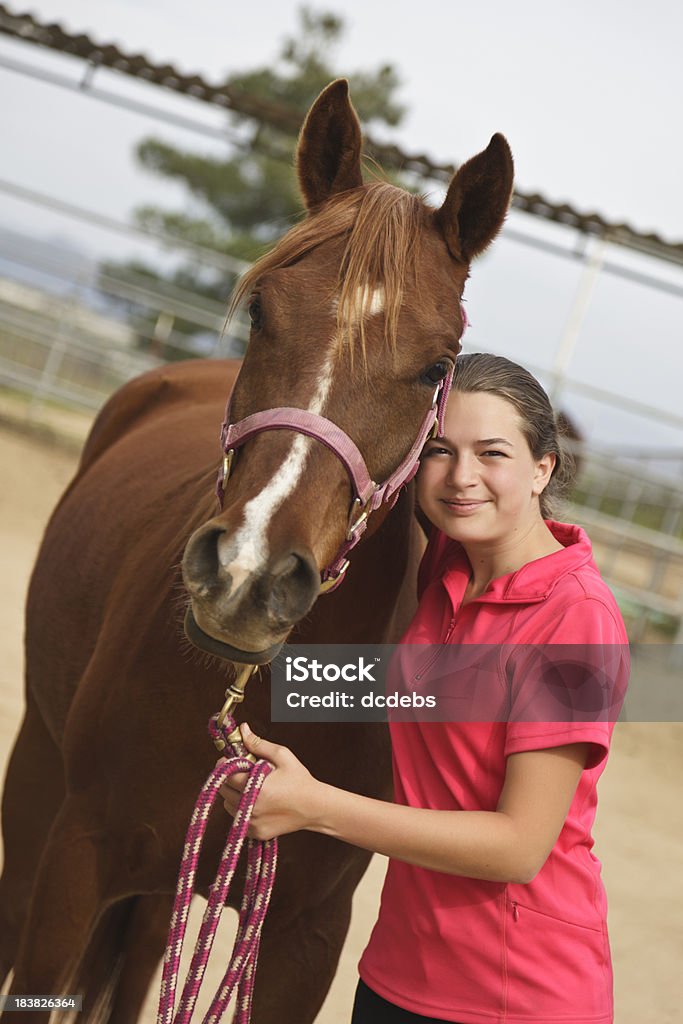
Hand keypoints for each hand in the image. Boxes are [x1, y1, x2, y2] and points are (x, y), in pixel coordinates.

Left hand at [218, 723, 323, 840]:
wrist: (315, 807)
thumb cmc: (300, 780)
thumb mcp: (282, 756)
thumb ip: (259, 744)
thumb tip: (243, 729)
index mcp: (256, 788)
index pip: (226, 775)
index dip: (226, 765)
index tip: (232, 760)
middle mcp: (251, 808)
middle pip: (224, 791)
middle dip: (230, 779)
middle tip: (244, 773)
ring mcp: (252, 823)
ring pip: (228, 806)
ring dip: (234, 795)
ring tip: (252, 788)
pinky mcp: (256, 833)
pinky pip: (237, 819)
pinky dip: (242, 810)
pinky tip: (257, 802)